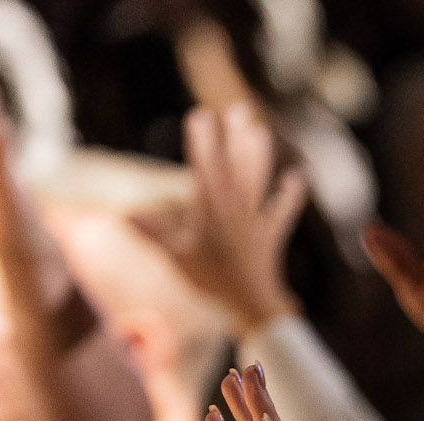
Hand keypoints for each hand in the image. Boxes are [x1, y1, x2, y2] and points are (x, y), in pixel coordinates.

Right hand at [130, 104, 306, 335]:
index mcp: (210, 213)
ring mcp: (255, 222)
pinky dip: (291, 196)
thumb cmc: (211, 283)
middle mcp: (235, 212)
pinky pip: (283, 213)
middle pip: (235, 169)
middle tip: (239, 110)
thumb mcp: (177, 258)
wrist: (251, 306)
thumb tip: (124, 212)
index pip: (205, 171)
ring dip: (260, 156)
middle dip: (235, 138)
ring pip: (257, 183)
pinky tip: (298, 176)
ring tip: (260, 129)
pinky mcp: (271, 236)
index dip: (203, 143)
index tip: (201, 116)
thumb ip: (154, 233)